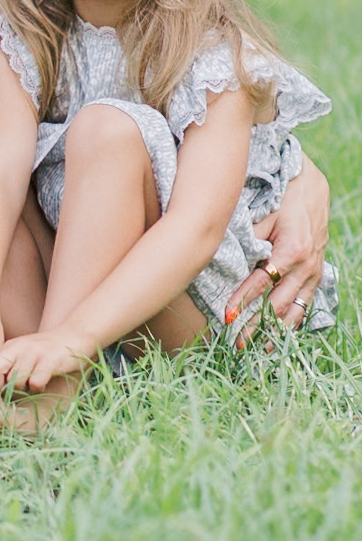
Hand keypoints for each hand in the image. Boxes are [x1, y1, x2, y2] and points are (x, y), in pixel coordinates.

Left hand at [0, 327, 93, 393]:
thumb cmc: (43, 353)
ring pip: (15, 379)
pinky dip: (38, 388)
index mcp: (8, 348)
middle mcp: (17, 348)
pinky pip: (36, 382)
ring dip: (21, 389)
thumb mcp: (20, 354)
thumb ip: (4, 366)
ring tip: (30, 386)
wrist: (73, 336)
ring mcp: (34, 353)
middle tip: (10, 395)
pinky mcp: (50, 361)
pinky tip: (43, 383)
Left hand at [224, 156, 329, 337]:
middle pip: (277, 303)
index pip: (262, 282)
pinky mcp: (317, 278)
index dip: (243, 301)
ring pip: (293, 311)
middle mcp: (307, 266)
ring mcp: (314, 274)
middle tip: (234, 343)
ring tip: (253, 350)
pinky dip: (289, 325)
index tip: (226, 317)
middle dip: (255, 326)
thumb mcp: (264, 213)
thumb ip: (247, 237)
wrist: (312, 189)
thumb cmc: (281, 198)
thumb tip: (223, 258)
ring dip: (273, 333)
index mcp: (292, 249)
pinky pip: (304, 307)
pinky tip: (275, 339)